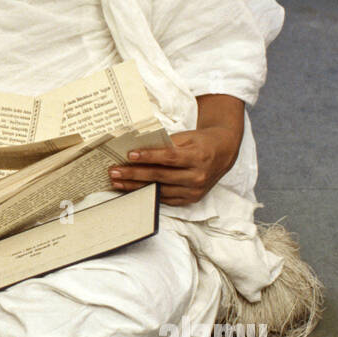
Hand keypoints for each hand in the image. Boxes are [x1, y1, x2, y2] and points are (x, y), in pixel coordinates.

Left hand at [108, 127, 240, 206]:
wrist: (223, 153)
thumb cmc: (200, 142)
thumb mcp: (187, 137)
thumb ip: (165, 144)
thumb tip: (138, 148)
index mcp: (198, 157)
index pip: (170, 158)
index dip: (149, 157)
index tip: (129, 155)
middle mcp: (197, 176)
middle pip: (161, 176)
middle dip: (134, 174)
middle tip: (114, 171)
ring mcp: (194, 191)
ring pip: (160, 190)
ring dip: (135, 186)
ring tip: (117, 181)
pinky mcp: (190, 200)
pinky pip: (165, 199)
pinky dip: (147, 193)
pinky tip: (131, 189)